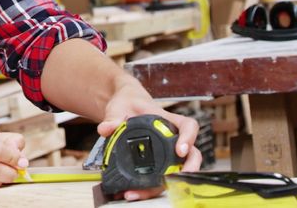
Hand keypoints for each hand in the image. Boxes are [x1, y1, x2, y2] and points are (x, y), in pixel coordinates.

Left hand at [97, 77, 203, 201]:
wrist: (124, 108)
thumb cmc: (128, 103)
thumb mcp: (119, 107)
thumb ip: (113, 117)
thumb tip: (106, 128)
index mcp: (167, 120)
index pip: (188, 126)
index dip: (189, 138)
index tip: (181, 150)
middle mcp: (172, 137)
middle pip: (191, 154)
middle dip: (188, 168)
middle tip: (177, 178)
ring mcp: (167, 151)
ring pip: (176, 170)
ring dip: (165, 184)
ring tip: (144, 192)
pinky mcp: (157, 163)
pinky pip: (160, 177)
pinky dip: (150, 188)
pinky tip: (136, 193)